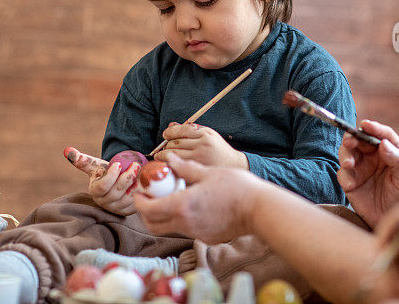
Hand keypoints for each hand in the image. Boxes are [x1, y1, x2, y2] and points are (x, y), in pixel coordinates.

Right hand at [64, 147, 140, 215]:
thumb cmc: (105, 172)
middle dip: (126, 177)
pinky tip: (143, 180)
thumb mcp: (95, 166)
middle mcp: (105, 203)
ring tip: (140, 170)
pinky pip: (137, 201)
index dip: (111, 176)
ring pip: (128, 197)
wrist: (118, 182)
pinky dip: (142, 190)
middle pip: (116, 192)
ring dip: (136, 183)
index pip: (102, 187)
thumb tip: (67, 150)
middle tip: (135, 164)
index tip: (118, 164)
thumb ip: (82, 160)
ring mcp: (117, 209)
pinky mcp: (129, 211)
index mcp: (95, 192)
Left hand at [135, 153, 265, 242]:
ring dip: (163, 215)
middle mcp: (185, 223)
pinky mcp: (207, 238)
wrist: (260, 209)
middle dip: (145, 212)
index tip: (139, 192)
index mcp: (182, 205)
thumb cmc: (237, 187)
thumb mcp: (208, 172)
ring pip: (169, 228)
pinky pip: (186, 229)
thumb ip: (185, 168)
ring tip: (171, 197)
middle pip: (153, 224)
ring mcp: (196, 233)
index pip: (148, 209)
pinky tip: (192, 205)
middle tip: (148, 197)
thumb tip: (168, 159)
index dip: (139, 201)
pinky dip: (181, 219)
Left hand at [154, 122, 247, 168]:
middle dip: (165, 146)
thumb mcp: (209, 135)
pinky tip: (170, 166)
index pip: (181, 130)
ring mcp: (200, 160)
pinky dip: (170, 166)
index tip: (165, 135)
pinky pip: (177, 168)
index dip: (169, 132)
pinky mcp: (197, 172)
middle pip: (175, 144)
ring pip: (173, 156)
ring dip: (164, 157)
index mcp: (206, 134)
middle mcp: (203, 146)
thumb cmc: (219, 150)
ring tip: (162, 158)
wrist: (235, 166)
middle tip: (162, 149)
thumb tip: (170, 126)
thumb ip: (190, 130)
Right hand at [337, 120, 398, 227]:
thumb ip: (397, 160)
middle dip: (352, 138)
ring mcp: (362, 169)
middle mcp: (375, 158)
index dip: (374, 128)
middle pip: (360, 140)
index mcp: (392, 153)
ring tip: (348, 165)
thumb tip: (383, 143)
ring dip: (345, 155)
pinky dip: (344, 176)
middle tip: (349, 142)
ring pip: (347, 153)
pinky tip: (351, 185)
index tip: (365, 125)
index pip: (383, 135)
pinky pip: (342, 173)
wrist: (394, 224)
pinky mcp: (351, 182)